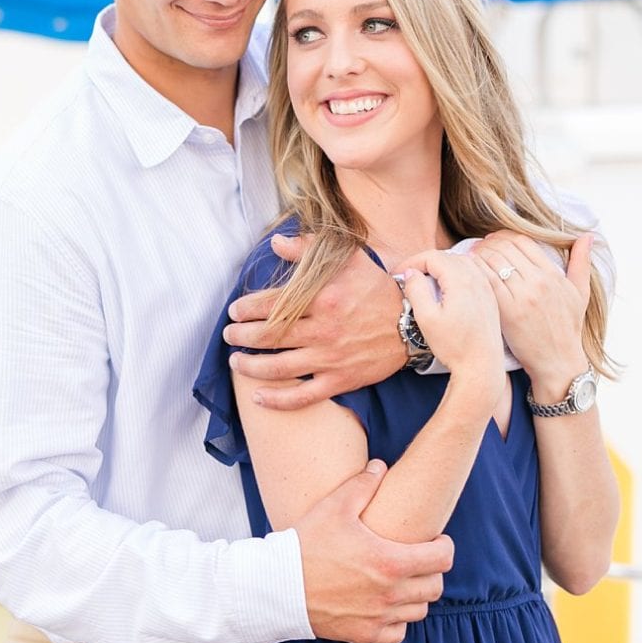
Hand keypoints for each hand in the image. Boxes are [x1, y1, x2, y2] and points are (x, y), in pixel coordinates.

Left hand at [224, 235, 403, 410]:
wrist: (413, 323)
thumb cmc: (377, 288)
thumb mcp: (349, 258)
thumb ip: (309, 248)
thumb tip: (275, 242)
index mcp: (322, 298)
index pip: (271, 304)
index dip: (246, 309)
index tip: (234, 311)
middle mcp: (323, 330)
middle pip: (269, 336)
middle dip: (241, 336)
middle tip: (228, 335)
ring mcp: (331, 359)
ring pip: (279, 367)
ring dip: (250, 366)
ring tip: (236, 361)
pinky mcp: (341, 380)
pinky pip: (303, 395)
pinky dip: (278, 399)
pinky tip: (259, 397)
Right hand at [296, 458, 452, 642]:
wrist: (277, 586)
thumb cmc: (306, 544)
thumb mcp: (334, 507)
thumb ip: (362, 485)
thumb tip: (379, 466)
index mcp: (390, 561)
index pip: (442, 559)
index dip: (444, 546)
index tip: (436, 540)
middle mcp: (390, 594)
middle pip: (435, 587)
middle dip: (432, 570)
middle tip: (418, 558)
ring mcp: (379, 617)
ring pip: (419, 611)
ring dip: (417, 595)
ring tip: (402, 580)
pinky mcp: (365, 634)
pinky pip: (399, 633)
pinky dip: (398, 620)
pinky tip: (385, 605)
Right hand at [396, 250, 501, 381]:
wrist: (482, 366)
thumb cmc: (454, 346)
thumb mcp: (426, 318)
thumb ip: (416, 290)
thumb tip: (411, 273)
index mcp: (461, 280)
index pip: (432, 256)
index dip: (411, 262)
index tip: (398, 274)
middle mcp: (477, 278)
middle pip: (446, 256)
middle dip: (424, 263)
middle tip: (408, 278)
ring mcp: (486, 287)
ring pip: (460, 262)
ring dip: (440, 267)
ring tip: (425, 282)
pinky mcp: (490, 296)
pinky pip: (471, 273)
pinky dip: (455, 274)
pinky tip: (446, 290)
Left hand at [471, 231, 593, 399]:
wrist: (558, 362)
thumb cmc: (568, 328)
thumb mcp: (580, 293)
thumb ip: (581, 262)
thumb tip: (588, 235)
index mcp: (553, 275)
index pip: (522, 241)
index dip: (503, 236)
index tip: (493, 239)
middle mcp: (538, 282)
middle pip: (504, 248)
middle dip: (487, 243)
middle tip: (477, 246)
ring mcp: (523, 297)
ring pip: (492, 261)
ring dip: (477, 254)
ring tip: (470, 256)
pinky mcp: (507, 311)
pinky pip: (485, 281)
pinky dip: (474, 272)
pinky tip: (468, 272)